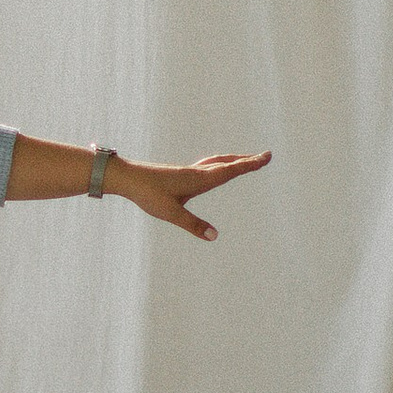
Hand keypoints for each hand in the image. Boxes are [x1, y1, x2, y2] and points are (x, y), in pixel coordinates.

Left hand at [112, 148, 270, 241]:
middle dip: (247, 161)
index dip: (249, 165)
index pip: (230, 170)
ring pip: (216, 163)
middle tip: (265, 156)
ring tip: (245, 160)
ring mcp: (188, 172)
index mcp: (198, 179)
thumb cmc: (147, 194)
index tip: (267, 157)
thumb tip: (214, 236)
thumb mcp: (170, 213)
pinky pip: (206, 166)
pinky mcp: (179, 174)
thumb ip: (192, 225)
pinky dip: (218, 164)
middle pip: (227, 163)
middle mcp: (196, 172)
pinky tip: (214, 170)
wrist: (125, 177)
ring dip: (233, 161)